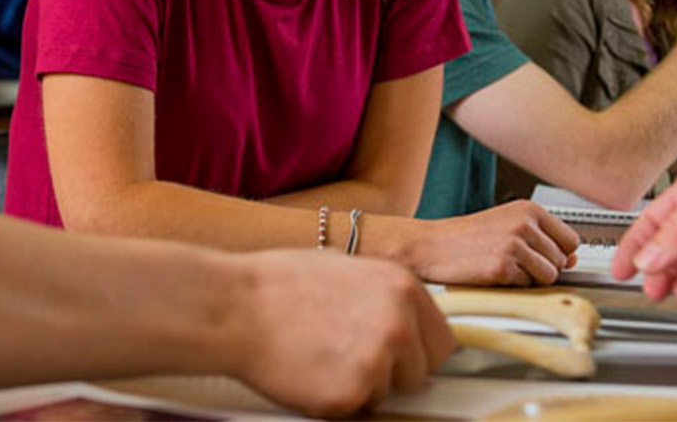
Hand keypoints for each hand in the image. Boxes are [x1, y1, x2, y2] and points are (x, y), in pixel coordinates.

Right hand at [229, 250, 453, 416]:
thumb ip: (381, 295)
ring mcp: (376, 362)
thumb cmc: (276, 285)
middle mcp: (399, 324)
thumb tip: (400, 316)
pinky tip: (308, 373)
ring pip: (386, 394)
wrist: (234, 308)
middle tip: (352, 359)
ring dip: (361, 386)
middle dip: (394, 373)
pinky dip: (334, 401)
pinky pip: (355, 410)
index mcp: (402, 288)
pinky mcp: (350, 395)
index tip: (402, 356)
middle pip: (421, 372)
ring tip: (320, 358)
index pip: (442, 340)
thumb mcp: (344, 268)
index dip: (418, 351)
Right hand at [398, 201, 580, 286]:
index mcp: (529, 209)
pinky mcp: (502, 267)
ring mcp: (514, 245)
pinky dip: (512, 286)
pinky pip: (527, 287)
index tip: (541, 256)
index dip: (558, 254)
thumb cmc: (465, 237)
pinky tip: (492, 273)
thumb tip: (573, 261)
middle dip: (542, 268)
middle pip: (562, 261)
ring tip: (504, 267)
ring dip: (529, 279)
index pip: (571, 240)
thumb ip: (541, 240)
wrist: (429, 246)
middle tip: (513, 262)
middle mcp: (525, 224)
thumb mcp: (507, 226)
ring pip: (549, 276)